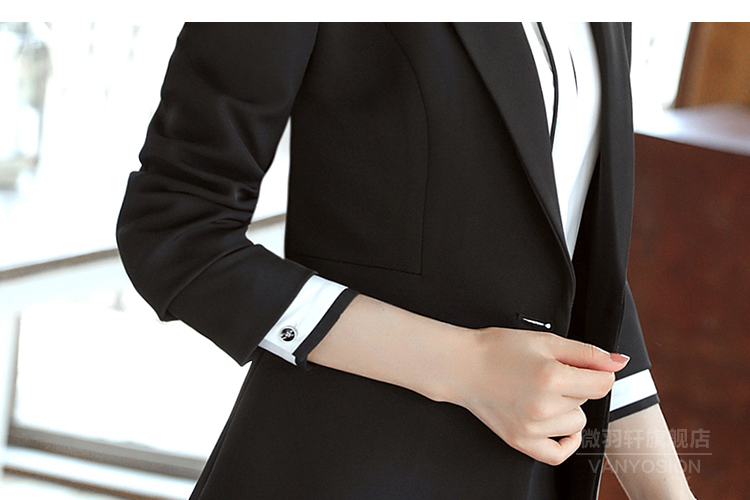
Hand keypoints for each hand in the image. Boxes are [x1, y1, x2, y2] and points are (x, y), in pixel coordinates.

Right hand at [445, 327, 628, 465]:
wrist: (462, 367)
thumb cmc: (497, 349)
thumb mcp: (544, 340)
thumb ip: (586, 352)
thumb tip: (618, 361)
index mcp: (552, 376)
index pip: (603, 383)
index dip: (597, 371)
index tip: (584, 366)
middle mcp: (544, 406)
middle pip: (587, 401)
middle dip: (576, 385)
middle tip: (549, 373)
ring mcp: (532, 428)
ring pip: (577, 423)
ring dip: (568, 409)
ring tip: (543, 393)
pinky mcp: (521, 441)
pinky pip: (558, 454)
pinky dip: (567, 442)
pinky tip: (561, 427)